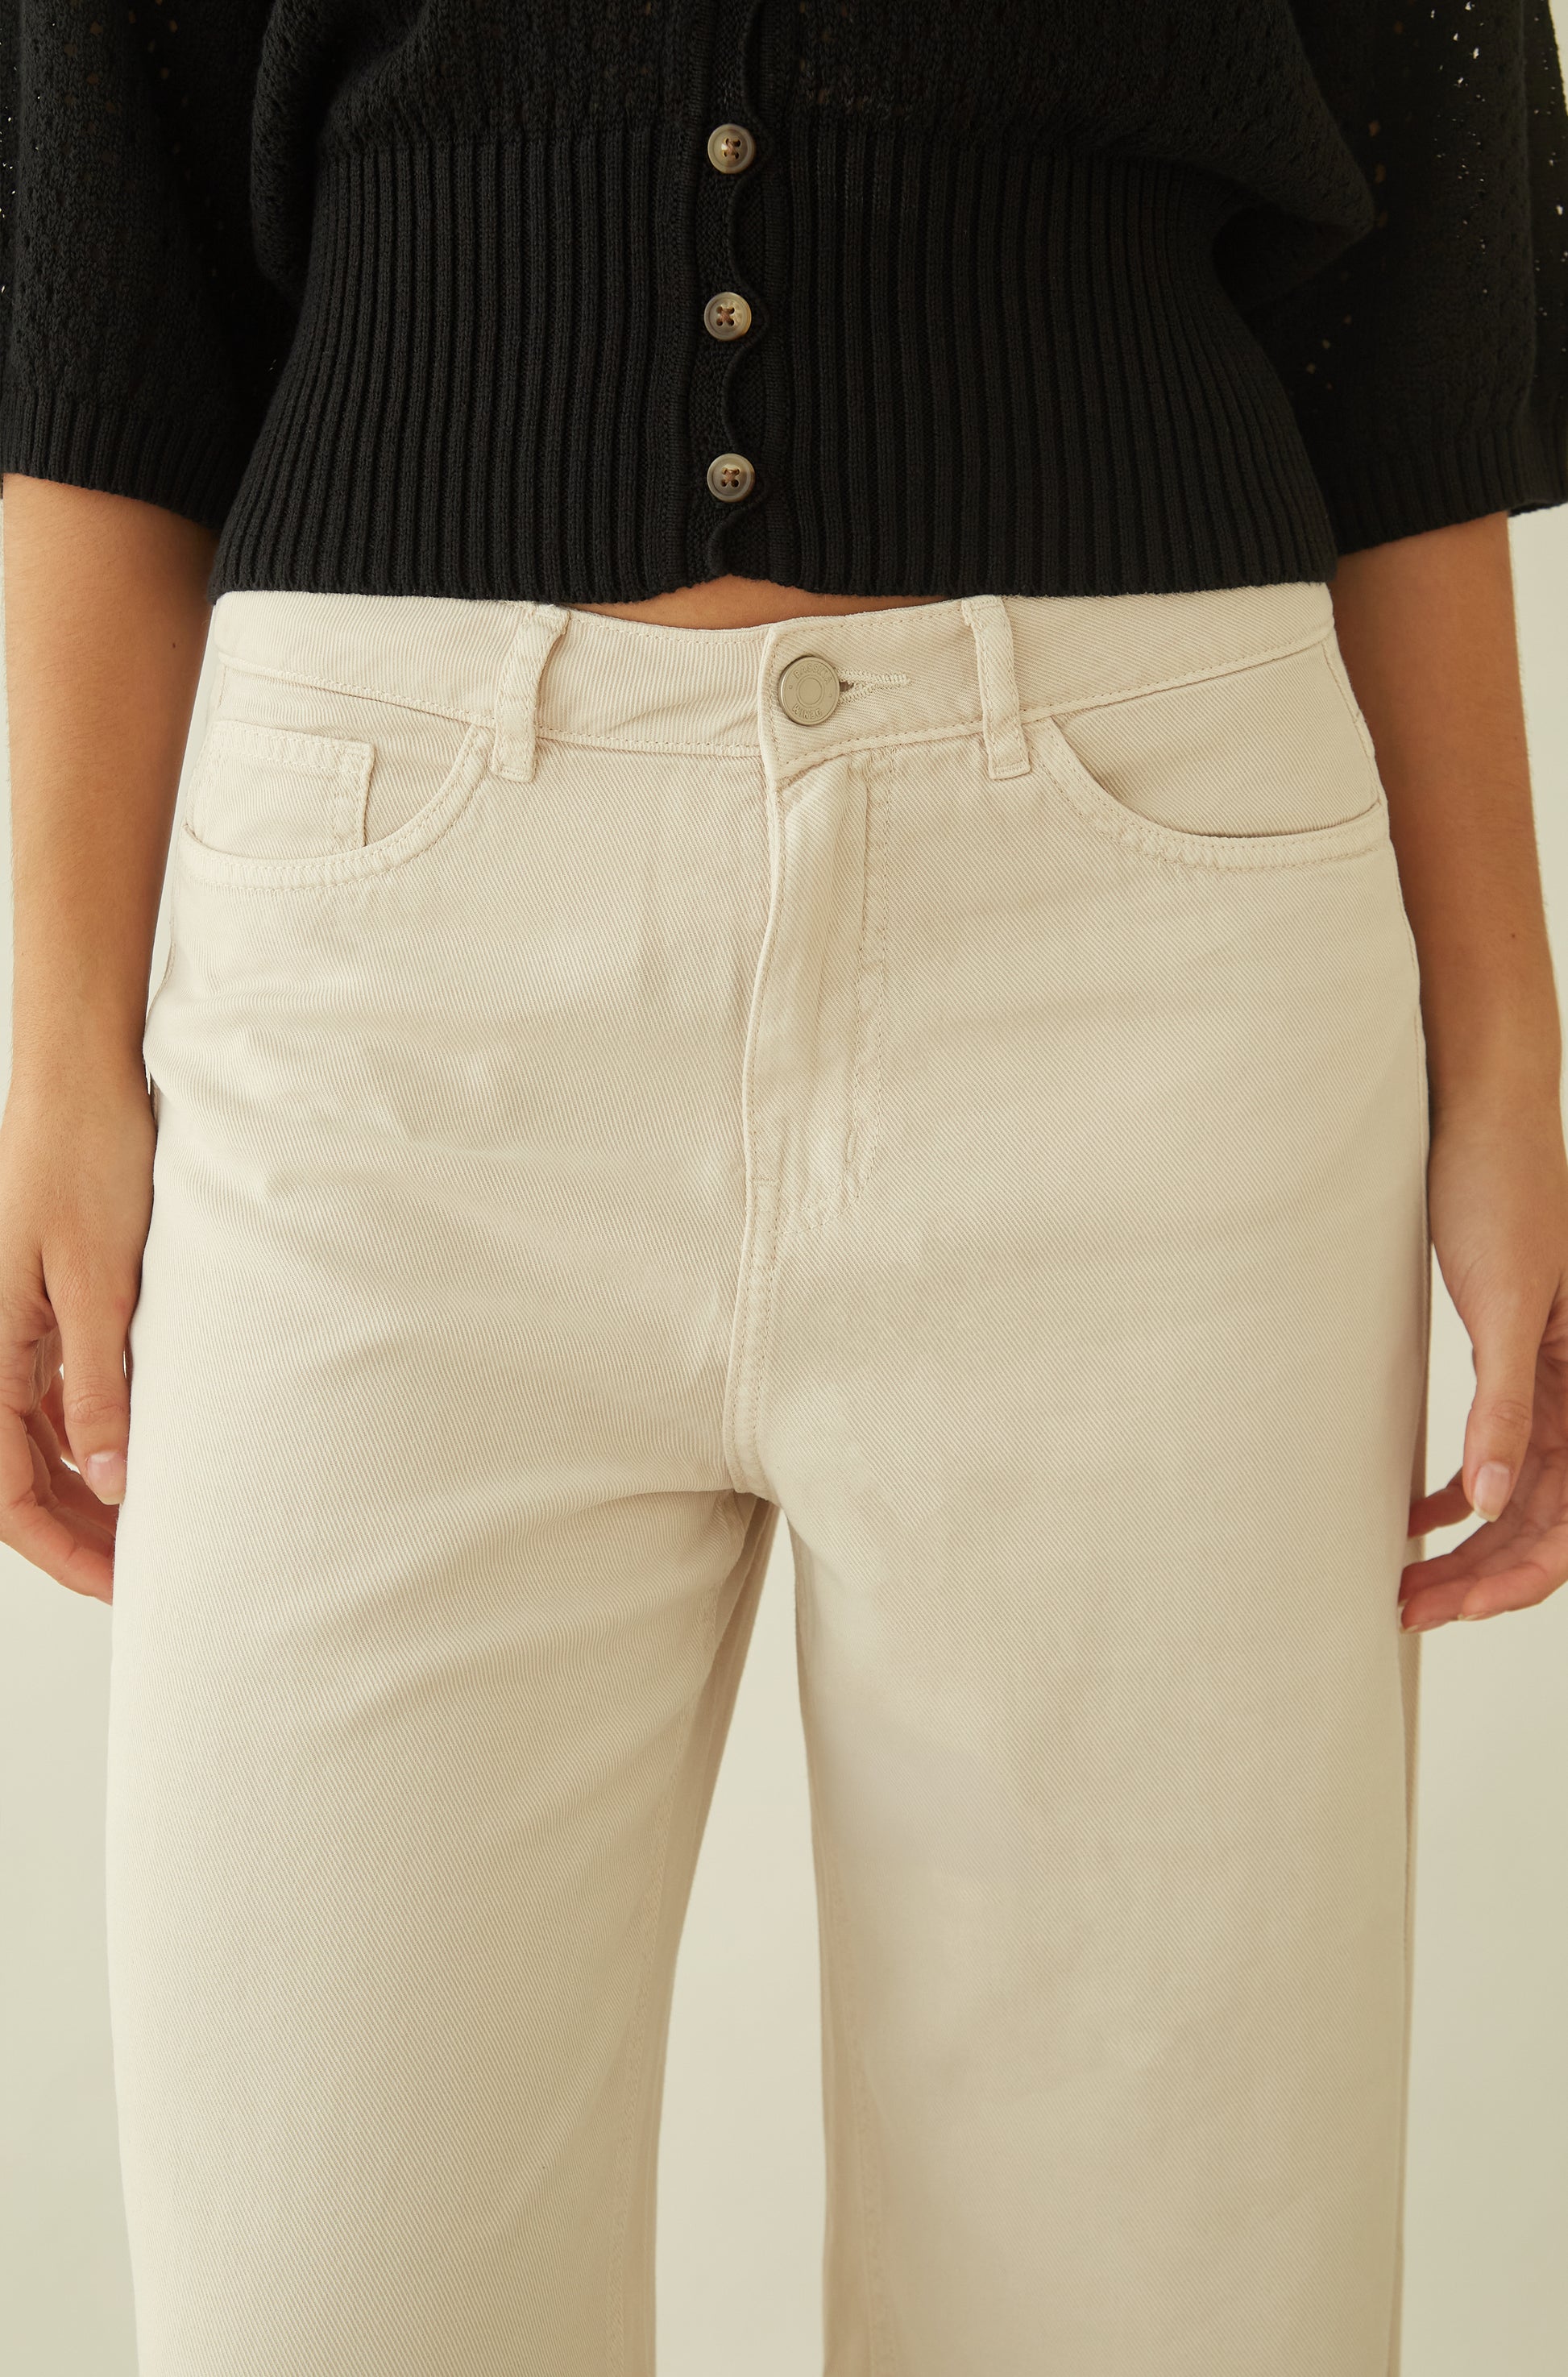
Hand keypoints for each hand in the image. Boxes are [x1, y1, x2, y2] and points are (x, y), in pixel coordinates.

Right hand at [0, 1061, 155, 1601]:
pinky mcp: (40, 1304)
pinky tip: (137, 1454)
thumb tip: (108, 1481)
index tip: (121, 1587)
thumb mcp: (101, 1280)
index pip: (6, 1490)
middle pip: (16, 1474)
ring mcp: (11, 1325)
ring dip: (83, 1487)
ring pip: (35, 1439)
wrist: (84, 1075)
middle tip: (146, 1573)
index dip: (62, 1549)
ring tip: (150, 1526)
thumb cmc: (88, 1156)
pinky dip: (88, 1433)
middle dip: (76, 1532)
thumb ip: (100, 1383)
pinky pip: (50, 1393)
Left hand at [1401, 1094, 1567, 1628]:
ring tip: (1403, 1581)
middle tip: (1403, 1609)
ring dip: (1465, 1545)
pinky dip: (1458, 1493)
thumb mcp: (1504, 1304)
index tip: (1446, 1610)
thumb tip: (1485, 1503)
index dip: (1512, 1581)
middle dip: (1477, 1578)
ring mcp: (1549, 1380)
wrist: (1482, 1118)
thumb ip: (1506, 1405)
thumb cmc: (1503, 1192)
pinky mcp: (1514, 1358)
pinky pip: (1498, 1452)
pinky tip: (1415, 1516)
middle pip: (1537, 1523)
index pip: (1565, 1524)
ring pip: (1513, 1495)